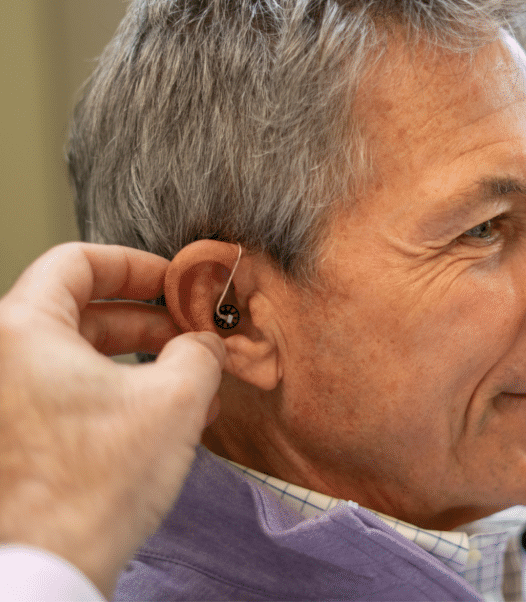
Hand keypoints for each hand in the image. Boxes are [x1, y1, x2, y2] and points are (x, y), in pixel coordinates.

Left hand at [0, 243, 225, 597]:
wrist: (52, 563)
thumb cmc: (96, 483)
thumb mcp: (178, 398)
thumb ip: (200, 351)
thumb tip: (205, 344)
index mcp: (22, 328)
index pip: (77, 262)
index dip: (137, 266)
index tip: (174, 282)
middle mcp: (2, 357)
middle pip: (80, 309)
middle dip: (147, 320)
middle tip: (191, 332)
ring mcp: (5, 399)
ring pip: (77, 355)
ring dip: (139, 360)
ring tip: (191, 380)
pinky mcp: (14, 436)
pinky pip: (66, 391)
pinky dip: (114, 391)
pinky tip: (164, 415)